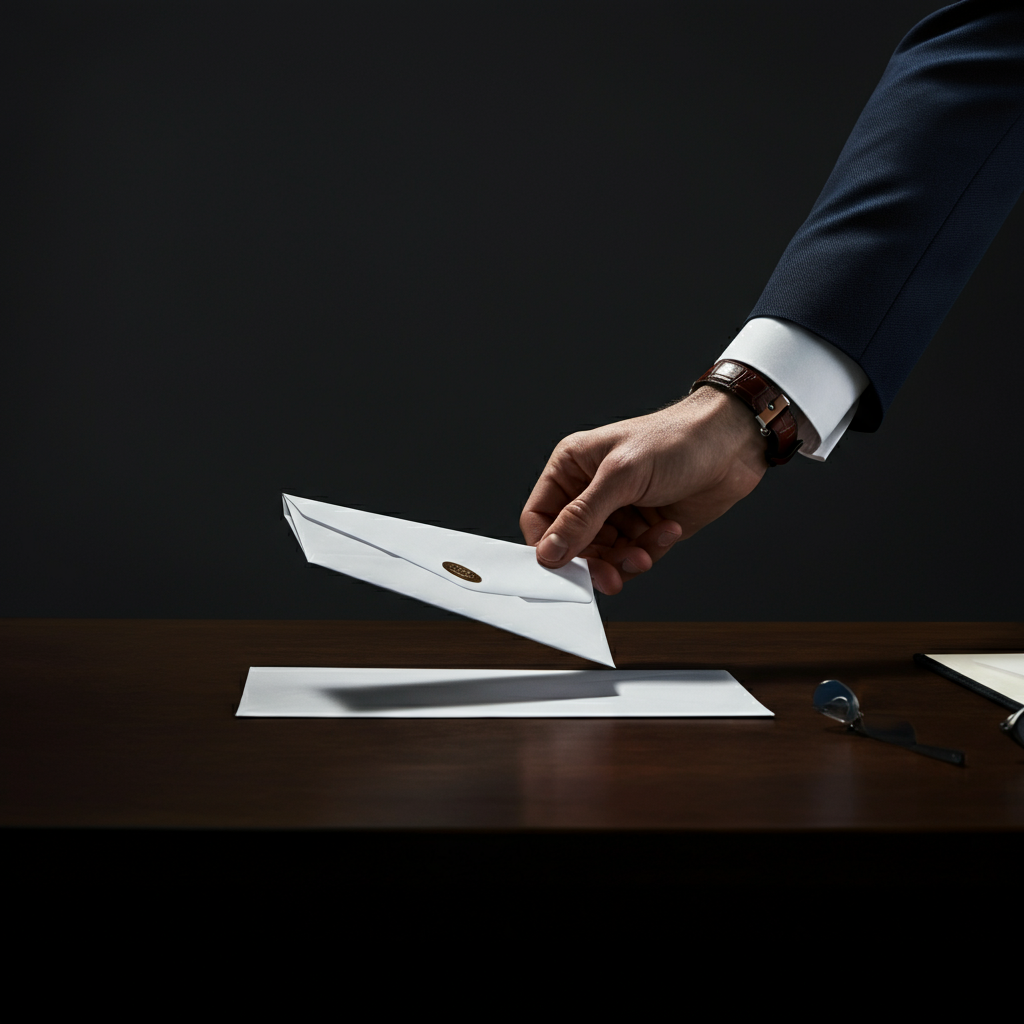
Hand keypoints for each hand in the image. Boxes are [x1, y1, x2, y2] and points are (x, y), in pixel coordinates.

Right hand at [520, 387, 767, 594]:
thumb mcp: (622, 475)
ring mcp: (618, 511)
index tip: (561, 571)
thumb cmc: (677, 440)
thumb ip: (582, 516)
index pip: (539, 517)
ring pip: (603, 556)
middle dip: (594, 562)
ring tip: (646, 551)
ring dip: (625, 560)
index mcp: (572, 467)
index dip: (547, 546)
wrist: (732, 444)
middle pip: (571, 545)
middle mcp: (590, 491)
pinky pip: (633, 557)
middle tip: (610, 577)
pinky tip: (667, 531)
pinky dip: (649, 552)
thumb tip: (549, 551)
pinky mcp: (645, 528)